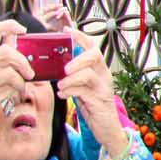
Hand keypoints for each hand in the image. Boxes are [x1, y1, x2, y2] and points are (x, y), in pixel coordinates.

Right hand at [0, 21, 33, 142]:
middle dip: (23, 62)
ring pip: (11, 73)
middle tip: (29, 73)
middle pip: (7, 52)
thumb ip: (5, 60)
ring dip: (22, 81)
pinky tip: (13, 95)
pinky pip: (12, 90)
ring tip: (20, 87)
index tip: (23, 30)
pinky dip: (18, 92)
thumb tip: (23, 50)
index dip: (11, 26)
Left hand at [55, 30, 127, 159]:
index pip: (93, 47)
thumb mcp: (82, 87)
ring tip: (60, 86)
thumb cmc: (92, 106)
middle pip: (94, 56)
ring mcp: (104, 88)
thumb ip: (73, 76)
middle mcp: (104, 76)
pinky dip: (69, 91)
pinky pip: (83, 91)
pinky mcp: (100, 101)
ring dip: (69, 79)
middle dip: (76, 59)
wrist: (107, 129)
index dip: (80, 37)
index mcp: (99, 70)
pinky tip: (62, 95)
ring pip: (87, 74)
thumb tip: (53, 65)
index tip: (66, 30)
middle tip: (64, 68)